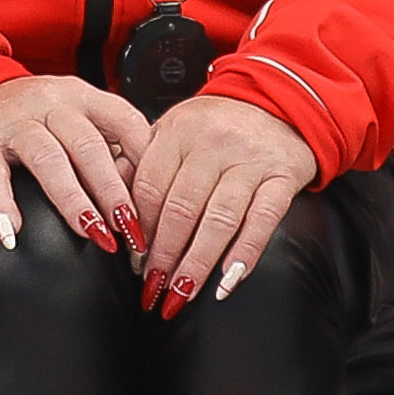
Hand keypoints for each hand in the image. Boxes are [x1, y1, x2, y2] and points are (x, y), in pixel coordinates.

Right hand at [0, 72, 151, 250]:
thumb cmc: (30, 117)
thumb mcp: (71, 118)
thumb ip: (105, 145)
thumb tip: (142, 192)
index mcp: (81, 96)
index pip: (125, 120)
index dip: (147, 159)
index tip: (160, 197)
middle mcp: (50, 104)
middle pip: (89, 145)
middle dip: (114, 191)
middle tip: (131, 230)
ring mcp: (14, 123)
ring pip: (48, 158)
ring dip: (73, 199)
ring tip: (91, 232)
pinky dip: (1, 204)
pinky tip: (12, 233)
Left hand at [125, 93, 316, 310]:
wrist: (278, 102)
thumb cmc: (217, 125)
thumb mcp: (173, 131)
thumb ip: (142, 163)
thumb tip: (111, 208)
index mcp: (178, 131)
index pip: (150, 189)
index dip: (139, 230)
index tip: (133, 261)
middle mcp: (213, 143)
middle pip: (181, 209)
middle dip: (163, 256)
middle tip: (153, 288)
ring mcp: (250, 159)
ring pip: (218, 220)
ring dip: (197, 263)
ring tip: (182, 292)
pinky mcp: (282, 175)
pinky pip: (263, 220)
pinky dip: (245, 254)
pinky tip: (228, 281)